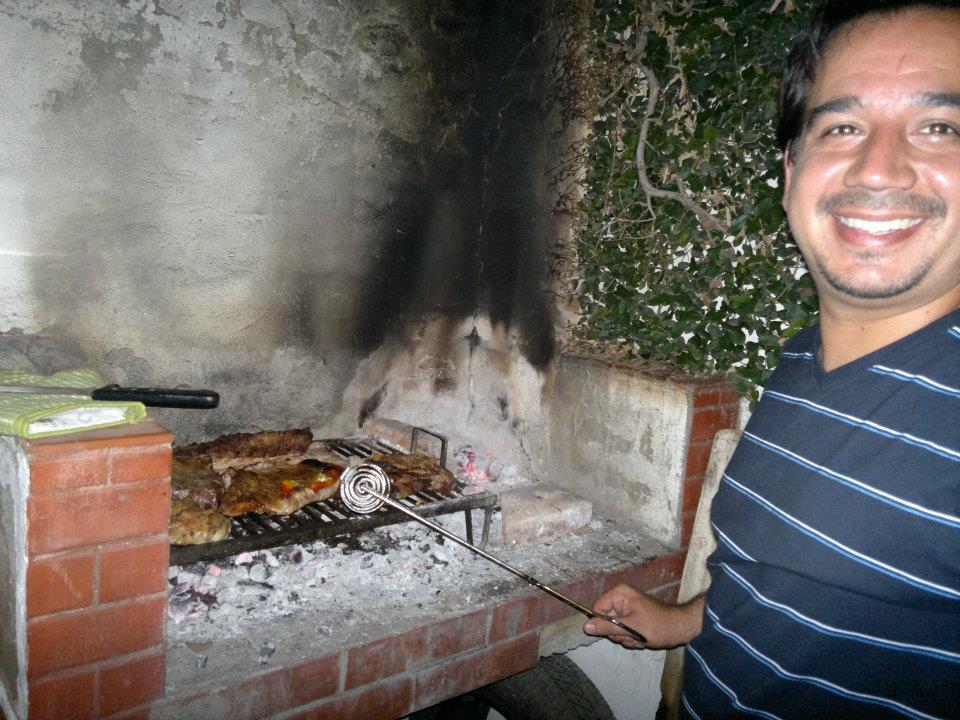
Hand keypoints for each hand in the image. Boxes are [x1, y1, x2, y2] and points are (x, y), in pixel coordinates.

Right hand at [582, 584, 703, 649]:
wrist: (679, 629)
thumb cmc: (657, 626)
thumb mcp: (631, 628)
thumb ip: (607, 627)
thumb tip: (585, 626)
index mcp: (620, 594)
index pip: (597, 609)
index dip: (603, 624)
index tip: (617, 632)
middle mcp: (621, 598)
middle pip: (605, 620)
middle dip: (618, 633)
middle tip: (633, 635)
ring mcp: (627, 609)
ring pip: (614, 629)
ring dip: (626, 637)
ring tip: (639, 638)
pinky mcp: (632, 618)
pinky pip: (623, 631)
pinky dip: (631, 638)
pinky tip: (642, 639)